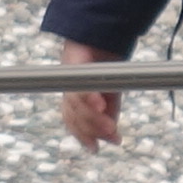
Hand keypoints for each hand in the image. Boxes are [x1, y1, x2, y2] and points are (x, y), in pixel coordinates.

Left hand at [54, 36, 122, 153]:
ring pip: (76, 104)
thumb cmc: (105, 66)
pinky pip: (79, 83)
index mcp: (74, 98)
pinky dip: (89, 96)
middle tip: (113, 136)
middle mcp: (69, 88)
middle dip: (92, 129)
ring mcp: (69, 76)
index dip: (82, 137)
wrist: (103, 33)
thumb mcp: (111, 95)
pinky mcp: (72, 62)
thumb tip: (113, 138)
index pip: (73, 122)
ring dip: (93, 117)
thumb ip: (108, 115)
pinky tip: (100, 104)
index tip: (95, 149)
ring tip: (110, 125)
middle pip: (74, 115)